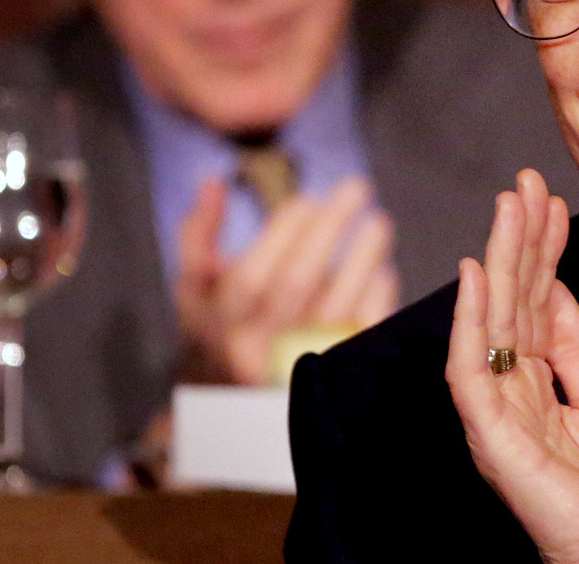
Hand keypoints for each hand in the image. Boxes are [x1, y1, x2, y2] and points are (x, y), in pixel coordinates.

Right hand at [176, 176, 397, 383]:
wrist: (241, 396)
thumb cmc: (224, 324)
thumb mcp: (196, 287)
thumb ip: (198, 236)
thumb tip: (213, 183)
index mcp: (220, 323)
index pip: (249, 277)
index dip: (280, 235)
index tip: (308, 200)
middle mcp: (257, 347)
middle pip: (296, 285)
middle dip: (328, 231)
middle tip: (355, 188)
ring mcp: (300, 364)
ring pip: (336, 310)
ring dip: (363, 259)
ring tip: (378, 222)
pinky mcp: (336, 374)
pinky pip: (362, 334)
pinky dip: (377, 299)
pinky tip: (382, 270)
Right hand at [445, 169, 578, 563]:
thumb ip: (575, 346)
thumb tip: (552, 287)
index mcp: (536, 384)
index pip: (533, 304)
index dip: (540, 251)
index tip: (547, 201)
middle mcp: (509, 393)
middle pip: (511, 303)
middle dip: (518, 240)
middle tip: (525, 182)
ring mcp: (496, 415)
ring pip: (490, 323)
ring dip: (497, 261)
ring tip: (507, 206)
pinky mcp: (491, 439)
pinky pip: (471, 371)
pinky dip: (470, 322)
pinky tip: (475, 275)